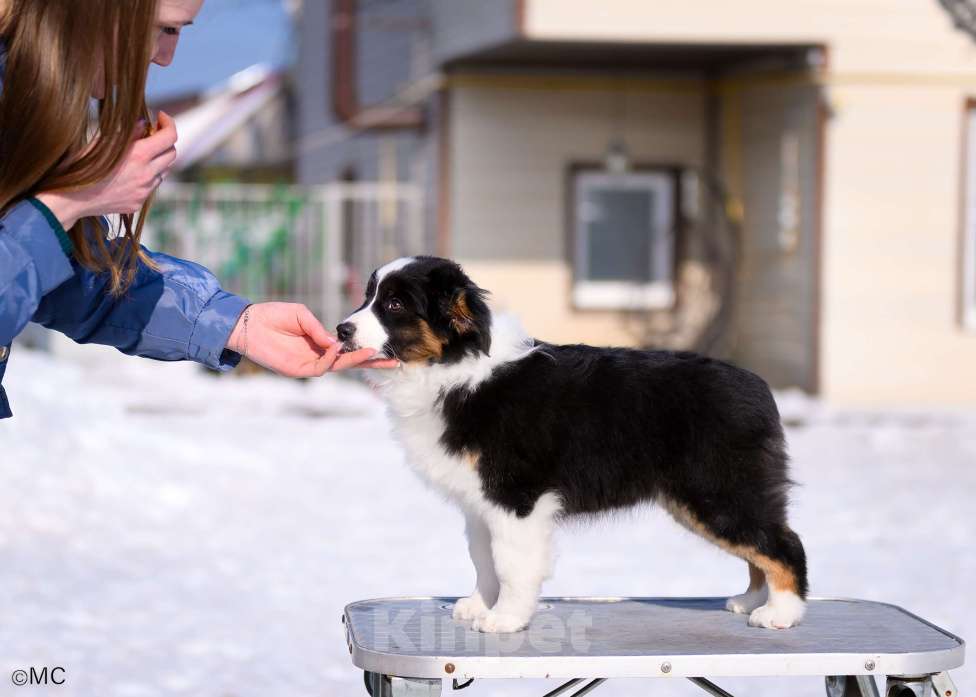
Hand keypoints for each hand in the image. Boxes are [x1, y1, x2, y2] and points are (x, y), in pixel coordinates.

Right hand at [35, 111, 178, 228]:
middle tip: (151, 134)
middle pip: (172, 154)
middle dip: (164, 141)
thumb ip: (129, 132)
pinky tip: (130, 172)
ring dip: (157, 159)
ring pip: (163, 171)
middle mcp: (146, 174)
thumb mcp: (103, 142)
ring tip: (139, 154)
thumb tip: (145, 124)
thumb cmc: (81, 165)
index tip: (161, 117)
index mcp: (139, 155)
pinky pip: (152, 186)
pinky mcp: (139, 202)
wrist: (70, 198)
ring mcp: (144, 190)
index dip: (169, 124)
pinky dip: (148, 175)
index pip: (169, 137)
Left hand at [226, 302, 399, 377]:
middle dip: (371, 362)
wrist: (247, 324)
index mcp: (320, 343)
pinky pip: (320, 368)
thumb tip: (337, 343)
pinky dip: (331, 360)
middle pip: (349, 363)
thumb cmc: (273, 316)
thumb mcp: (302, 315)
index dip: (364, 349)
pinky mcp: (297, 370)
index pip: (348, 349)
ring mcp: (308, 364)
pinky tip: (339, 351)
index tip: (383, 347)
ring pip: (338, 367)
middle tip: (393, 360)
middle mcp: (317, 356)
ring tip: (372, 352)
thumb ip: (319, 329)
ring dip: (355, 360)